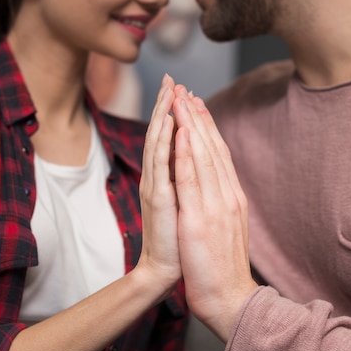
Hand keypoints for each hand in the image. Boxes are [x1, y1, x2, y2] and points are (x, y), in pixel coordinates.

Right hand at [136, 74, 180, 296]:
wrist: (167, 271)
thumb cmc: (179, 241)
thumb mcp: (185, 204)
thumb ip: (185, 181)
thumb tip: (193, 161)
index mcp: (170, 179)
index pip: (173, 140)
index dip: (177, 115)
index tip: (183, 91)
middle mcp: (160, 179)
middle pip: (163, 135)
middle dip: (168, 106)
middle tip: (172, 79)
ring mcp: (157, 188)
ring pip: (160, 145)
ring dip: (164, 115)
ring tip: (169, 90)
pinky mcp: (159, 201)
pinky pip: (162, 167)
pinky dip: (166, 143)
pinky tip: (171, 124)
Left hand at [172, 85, 257, 341]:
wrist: (229, 298)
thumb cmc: (222, 266)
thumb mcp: (223, 228)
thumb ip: (220, 205)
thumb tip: (212, 188)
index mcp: (231, 198)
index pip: (219, 154)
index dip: (207, 127)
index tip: (196, 104)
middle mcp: (227, 196)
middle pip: (212, 148)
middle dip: (198, 116)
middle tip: (185, 89)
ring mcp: (216, 206)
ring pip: (202, 157)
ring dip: (190, 125)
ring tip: (180, 99)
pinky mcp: (200, 219)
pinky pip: (192, 180)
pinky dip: (186, 155)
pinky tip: (179, 134)